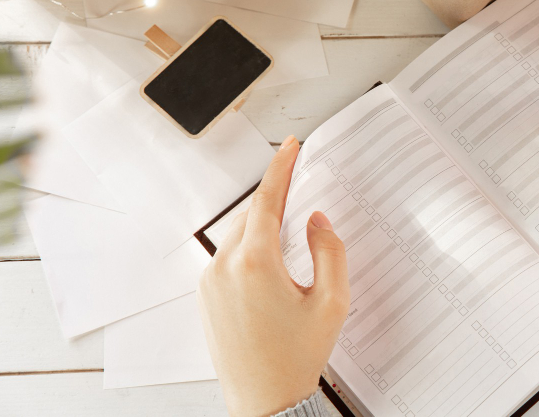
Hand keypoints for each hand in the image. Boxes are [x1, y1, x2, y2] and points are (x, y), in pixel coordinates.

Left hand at [198, 136, 349, 416]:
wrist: (265, 402)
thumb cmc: (297, 357)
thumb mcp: (331, 301)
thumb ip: (329, 250)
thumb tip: (315, 220)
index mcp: (255, 263)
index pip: (267, 200)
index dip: (281, 168)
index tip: (289, 147)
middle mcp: (224, 267)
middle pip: (252, 216)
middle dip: (275, 201)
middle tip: (299, 188)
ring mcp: (210, 283)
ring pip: (238, 236)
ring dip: (263, 227)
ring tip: (291, 234)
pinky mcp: (206, 297)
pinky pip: (228, 257)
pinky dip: (250, 248)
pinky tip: (272, 263)